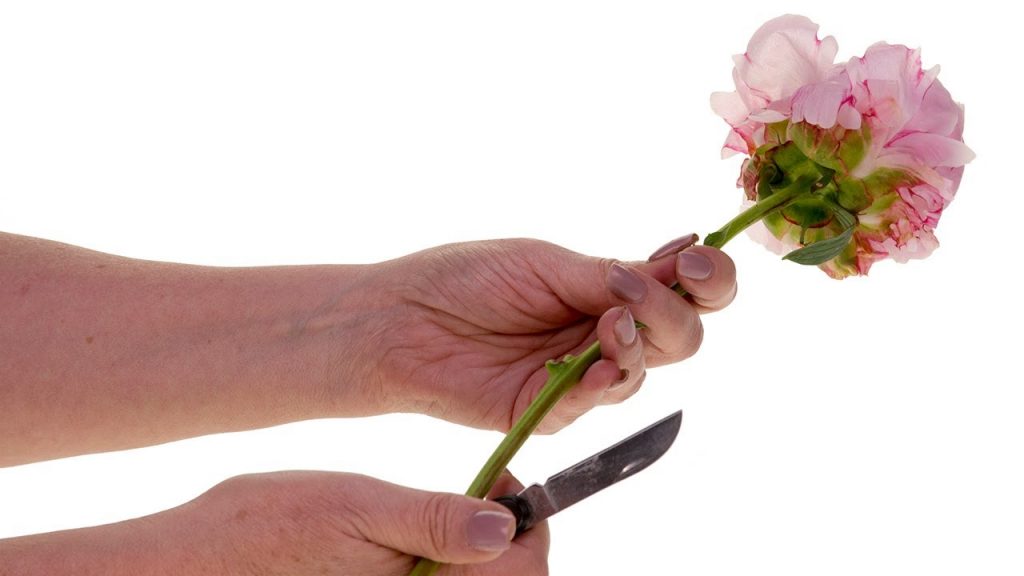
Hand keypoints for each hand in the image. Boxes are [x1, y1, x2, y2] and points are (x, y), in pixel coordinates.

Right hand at [0, 471, 547, 575]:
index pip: (520, 572)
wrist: (192, 564)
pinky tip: (431, 541)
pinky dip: (451, 567)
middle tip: (488, 496)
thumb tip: (502, 525)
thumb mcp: (353, 509)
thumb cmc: (261, 532)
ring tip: (464, 512)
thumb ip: (432, 522)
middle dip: (512, 544)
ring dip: (485, 557)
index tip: (506, 483)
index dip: (528, 526)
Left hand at [363, 235, 736, 431]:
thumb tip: (680, 262)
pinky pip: (591, 404)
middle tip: (631, 291)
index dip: (708, 279)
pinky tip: (593, 365)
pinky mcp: (547, 412)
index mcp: (609, 291)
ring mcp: (579, 377)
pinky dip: (600, 383)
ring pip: (643, 373)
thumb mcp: (544, 264)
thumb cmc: (465, 279)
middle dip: (673, 312)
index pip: (684, 291)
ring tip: (608, 320)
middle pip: (680, 337)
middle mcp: (604, 335)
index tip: (697, 260)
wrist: (402, 318)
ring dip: (637, 342)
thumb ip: (608, 275)